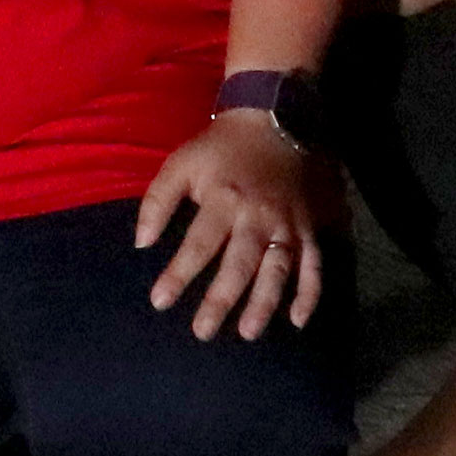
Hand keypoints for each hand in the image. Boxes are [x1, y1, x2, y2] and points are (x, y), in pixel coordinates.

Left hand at [136, 111, 332, 340]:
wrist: (271, 122)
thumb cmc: (219, 149)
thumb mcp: (180, 163)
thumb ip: (158, 201)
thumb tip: (141, 243)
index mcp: (223, 198)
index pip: (198, 244)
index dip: (178, 274)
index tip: (159, 302)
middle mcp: (257, 216)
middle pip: (239, 264)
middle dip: (220, 300)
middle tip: (202, 331)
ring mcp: (287, 224)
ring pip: (278, 270)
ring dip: (264, 303)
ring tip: (247, 332)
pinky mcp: (308, 228)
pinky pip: (314, 265)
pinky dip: (308, 294)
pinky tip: (296, 320)